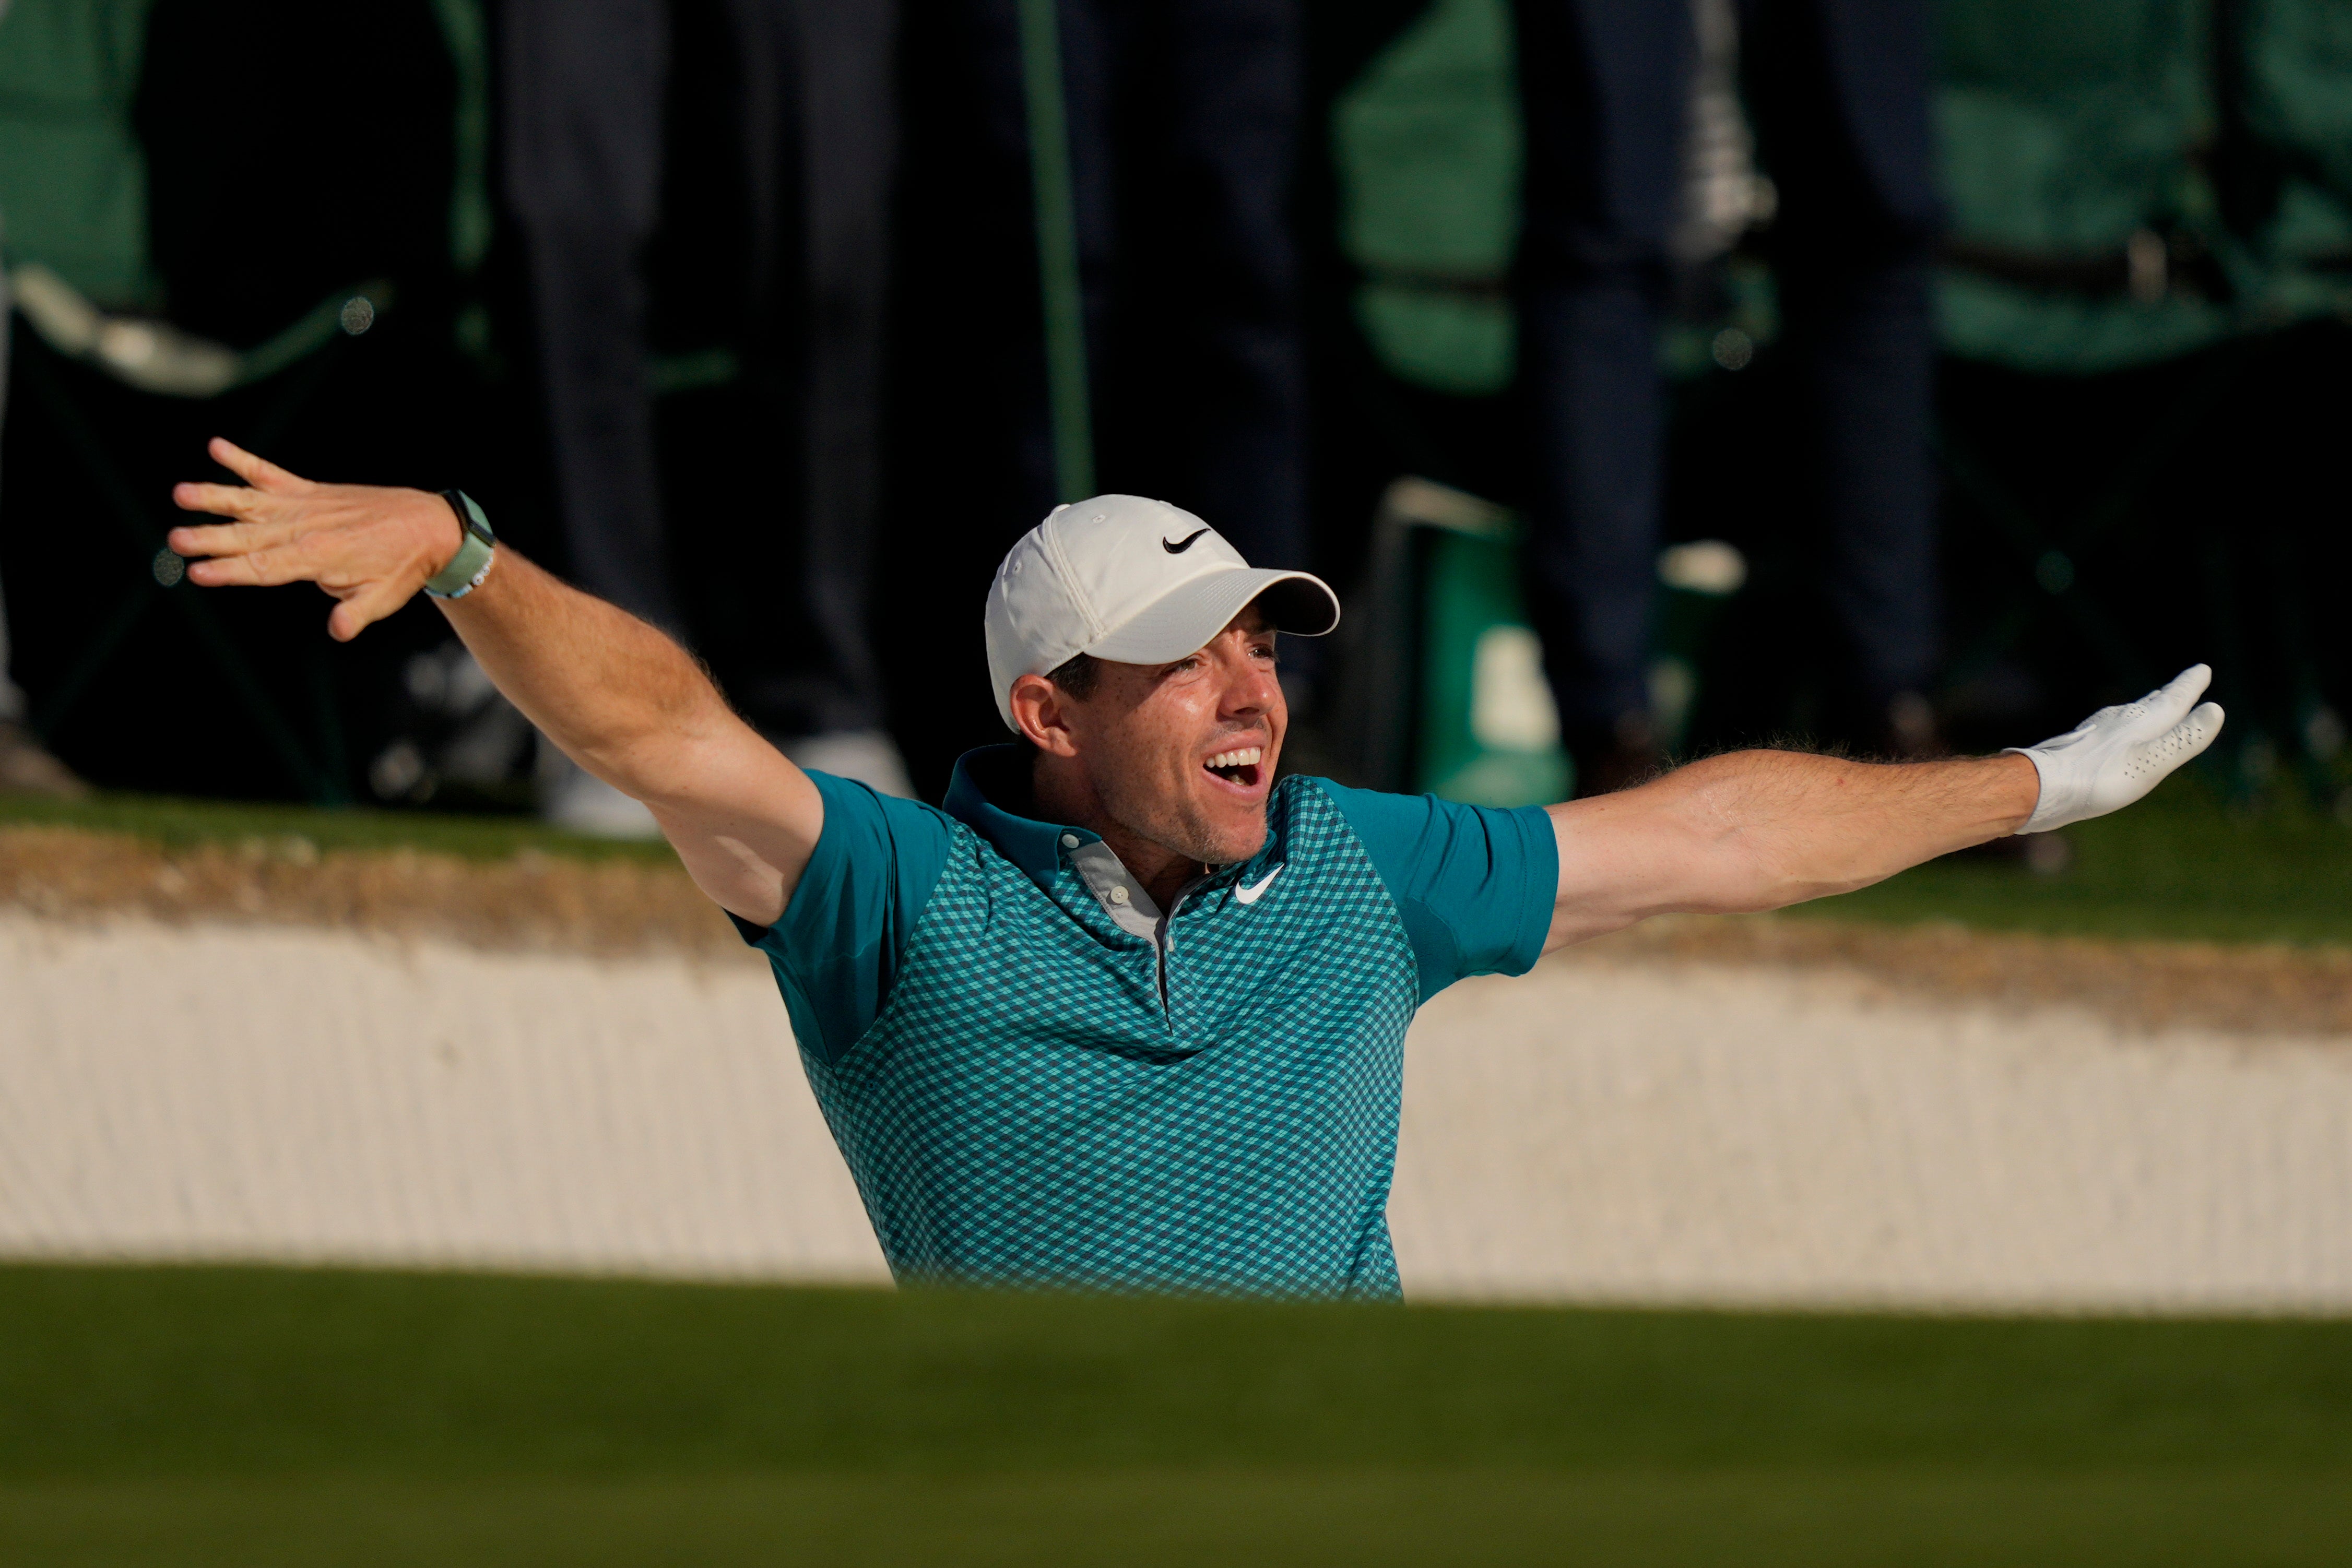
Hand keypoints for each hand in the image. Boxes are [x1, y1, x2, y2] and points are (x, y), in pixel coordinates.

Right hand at [167, 437, 462, 640]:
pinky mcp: (309, 490)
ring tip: (181, 493)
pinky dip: (244, 460)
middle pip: (249, 536)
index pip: (265, 567)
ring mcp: (305, 505)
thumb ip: (354, 614)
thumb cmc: (401, 567)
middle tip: (175, 540)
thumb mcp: (382, 598)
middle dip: (210, 539)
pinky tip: (217, 446)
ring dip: (215, 497)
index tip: (198, 572)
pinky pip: (270, 473)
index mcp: (318, 557)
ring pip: (250, 501)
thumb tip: (336, 631)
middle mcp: (305, 527)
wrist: (427, 525)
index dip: (230, 571)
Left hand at [2007, 665, 2224, 832]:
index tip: (2202, 669)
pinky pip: (2110, 729)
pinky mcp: (2079, 746)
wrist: (2041, 786)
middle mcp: (2118, 721)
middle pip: (2151, 703)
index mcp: (2140, 723)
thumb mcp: (2151, 761)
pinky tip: (2114, 736)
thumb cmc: (2099, 778)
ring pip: (2129, 714)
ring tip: (2154, 703)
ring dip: (2146, 707)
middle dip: (2170, 693)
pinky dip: (2123, 726)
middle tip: (2184, 681)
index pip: (2172, 699)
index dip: (2189, 686)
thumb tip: (2216, 709)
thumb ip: (2183, 739)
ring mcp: (2097, 732)